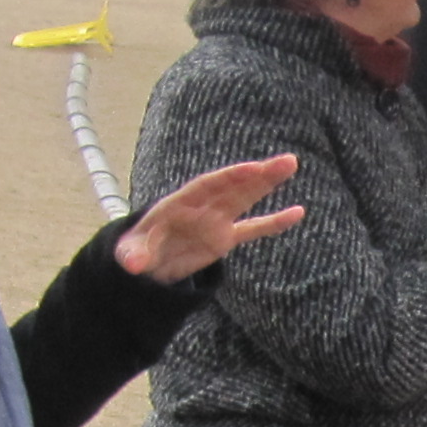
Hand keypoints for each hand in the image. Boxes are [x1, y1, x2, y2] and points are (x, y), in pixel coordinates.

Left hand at [118, 155, 301, 283]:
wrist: (144, 262)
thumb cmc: (135, 250)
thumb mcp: (129, 253)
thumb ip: (134, 255)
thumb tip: (133, 265)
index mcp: (181, 203)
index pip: (209, 186)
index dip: (231, 178)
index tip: (253, 169)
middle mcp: (202, 207)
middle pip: (234, 187)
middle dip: (258, 174)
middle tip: (287, 162)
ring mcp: (216, 221)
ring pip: (245, 199)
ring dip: (267, 184)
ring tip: (290, 166)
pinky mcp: (224, 238)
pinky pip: (252, 228)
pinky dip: (273, 222)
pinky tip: (297, 213)